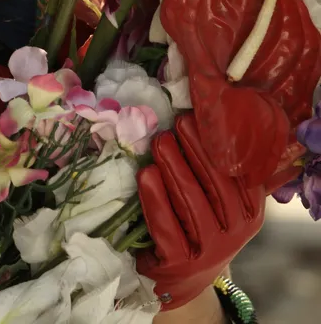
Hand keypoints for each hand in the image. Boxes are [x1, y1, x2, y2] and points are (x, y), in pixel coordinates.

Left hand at [136, 114, 264, 310]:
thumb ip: (219, 171)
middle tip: (176, 124)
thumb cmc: (198, 226)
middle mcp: (237, 233)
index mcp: (250, 213)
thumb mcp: (219, 203)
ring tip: (160, 142)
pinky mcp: (180, 261)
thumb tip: (204, 119)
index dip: (220, 146)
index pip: (238, 175)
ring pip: (192, 202)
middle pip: (216, 186)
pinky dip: (155, 198)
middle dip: (195, 151)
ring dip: (174, 168)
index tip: (199, 118)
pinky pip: (166, 225)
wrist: (182, 277)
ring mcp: (210, 250)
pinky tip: (145, 175)